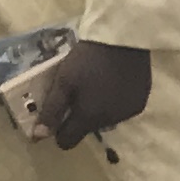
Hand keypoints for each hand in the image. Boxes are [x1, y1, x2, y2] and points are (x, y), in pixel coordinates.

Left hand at [27, 38, 151, 149]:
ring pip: (105, 121)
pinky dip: (115, 103)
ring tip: (97, 87)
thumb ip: (52, 110)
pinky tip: (114, 84)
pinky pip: (122, 111)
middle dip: (80, 117)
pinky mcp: (140, 102)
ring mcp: (127, 113)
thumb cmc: (87, 58)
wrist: (123, 38)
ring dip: (99, 110)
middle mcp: (110, 122)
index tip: (57, 115)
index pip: (68, 142)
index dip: (58, 132)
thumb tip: (39, 137)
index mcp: (89, 118)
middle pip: (87, 130)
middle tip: (78, 93)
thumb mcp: (63, 81)